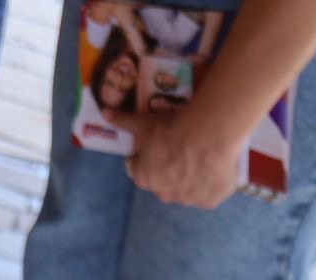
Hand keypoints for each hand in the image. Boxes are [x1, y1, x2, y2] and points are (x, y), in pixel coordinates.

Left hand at [107, 105, 243, 208]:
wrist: (208, 138)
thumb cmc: (170, 131)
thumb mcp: (142, 123)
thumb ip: (122, 121)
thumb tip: (104, 113)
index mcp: (145, 179)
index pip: (139, 169)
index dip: (145, 157)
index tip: (155, 146)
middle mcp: (164, 195)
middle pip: (162, 182)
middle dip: (166, 169)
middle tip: (177, 150)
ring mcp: (188, 201)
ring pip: (185, 189)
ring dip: (187, 178)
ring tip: (197, 157)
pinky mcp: (210, 202)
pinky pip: (206, 194)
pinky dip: (207, 184)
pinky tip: (211, 168)